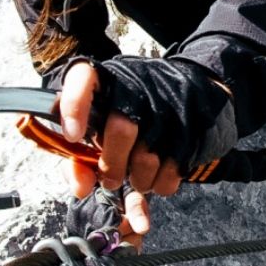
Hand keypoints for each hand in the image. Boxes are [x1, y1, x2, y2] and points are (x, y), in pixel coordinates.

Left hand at [58, 62, 183, 197]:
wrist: (190, 91)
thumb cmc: (130, 114)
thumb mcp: (100, 123)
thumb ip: (78, 157)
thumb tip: (81, 188)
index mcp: (108, 78)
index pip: (84, 78)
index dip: (75, 106)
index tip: (72, 135)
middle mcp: (139, 86)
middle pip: (122, 129)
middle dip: (111, 166)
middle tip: (109, 180)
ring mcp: (170, 105)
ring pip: (147, 156)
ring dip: (138, 179)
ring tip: (136, 177)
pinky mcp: (194, 127)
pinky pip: (172, 170)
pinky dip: (160, 184)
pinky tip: (156, 176)